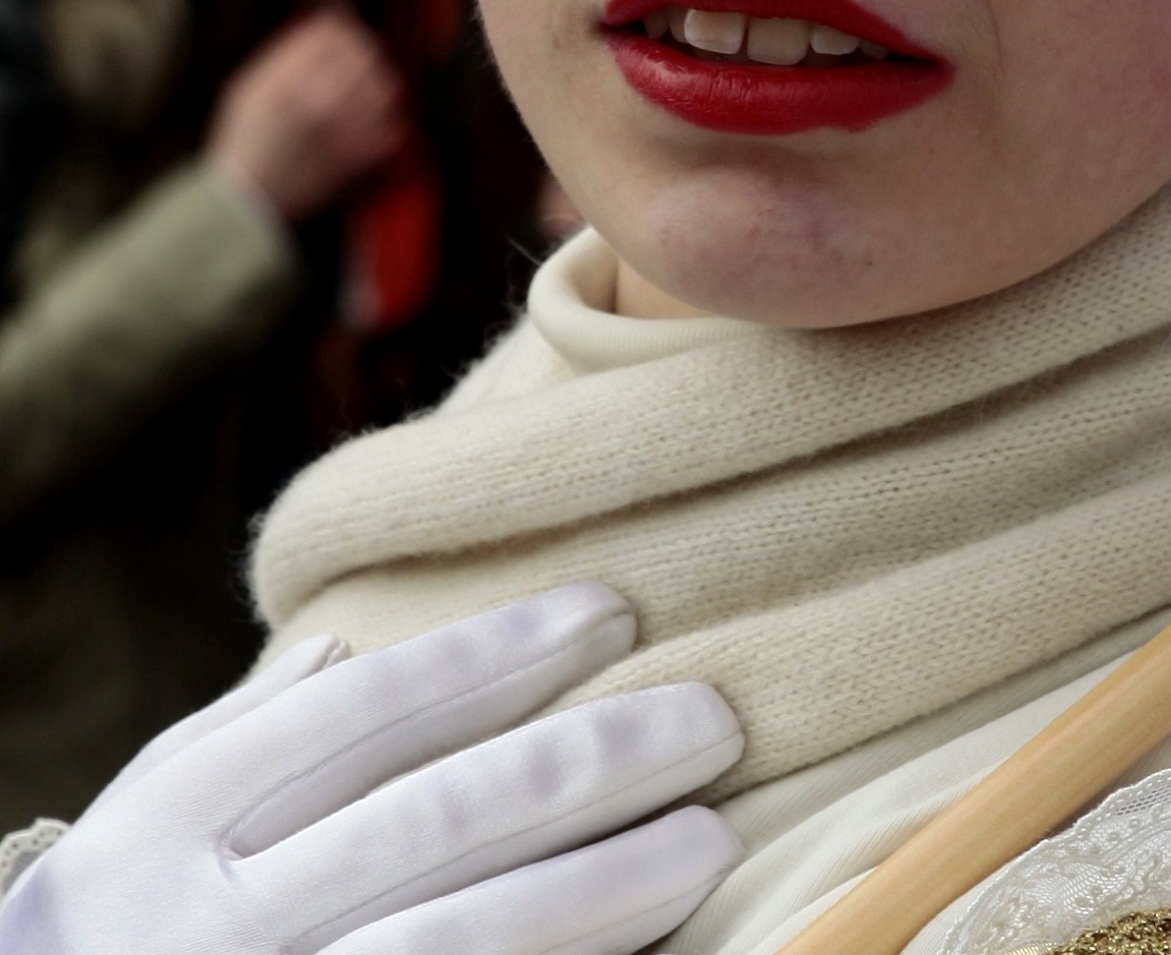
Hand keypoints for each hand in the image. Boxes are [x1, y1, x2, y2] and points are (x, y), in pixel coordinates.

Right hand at [0, 583, 740, 954]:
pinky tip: (645, 945)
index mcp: (169, 832)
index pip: (366, 711)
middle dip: (589, 756)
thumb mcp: (128, 840)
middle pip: (440, 814)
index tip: (609, 610)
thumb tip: (342, 643)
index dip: (497, 654)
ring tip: (711, 831)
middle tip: (711, 714)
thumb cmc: (99, 954)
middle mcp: (214, 924)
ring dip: (607, 879)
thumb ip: (233, 742)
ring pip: (469, 932)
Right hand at [207, 10, 409, 223]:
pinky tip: (368, 120)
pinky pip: (391, 127)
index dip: (342, 31)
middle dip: (363, 52)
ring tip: (365, 89)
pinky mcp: (357, 161)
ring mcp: (343, 134)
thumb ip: (288, 54)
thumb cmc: (245, 139)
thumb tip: (326, 27)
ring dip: (378, 82)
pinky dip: (385, 120)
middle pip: (367, 56)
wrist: (245, 200)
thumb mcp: (250, 86)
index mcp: (291, 81)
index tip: (341, 37)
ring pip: (385, 88)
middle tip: (357, 60)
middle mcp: (321, 105)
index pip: (337, 34)